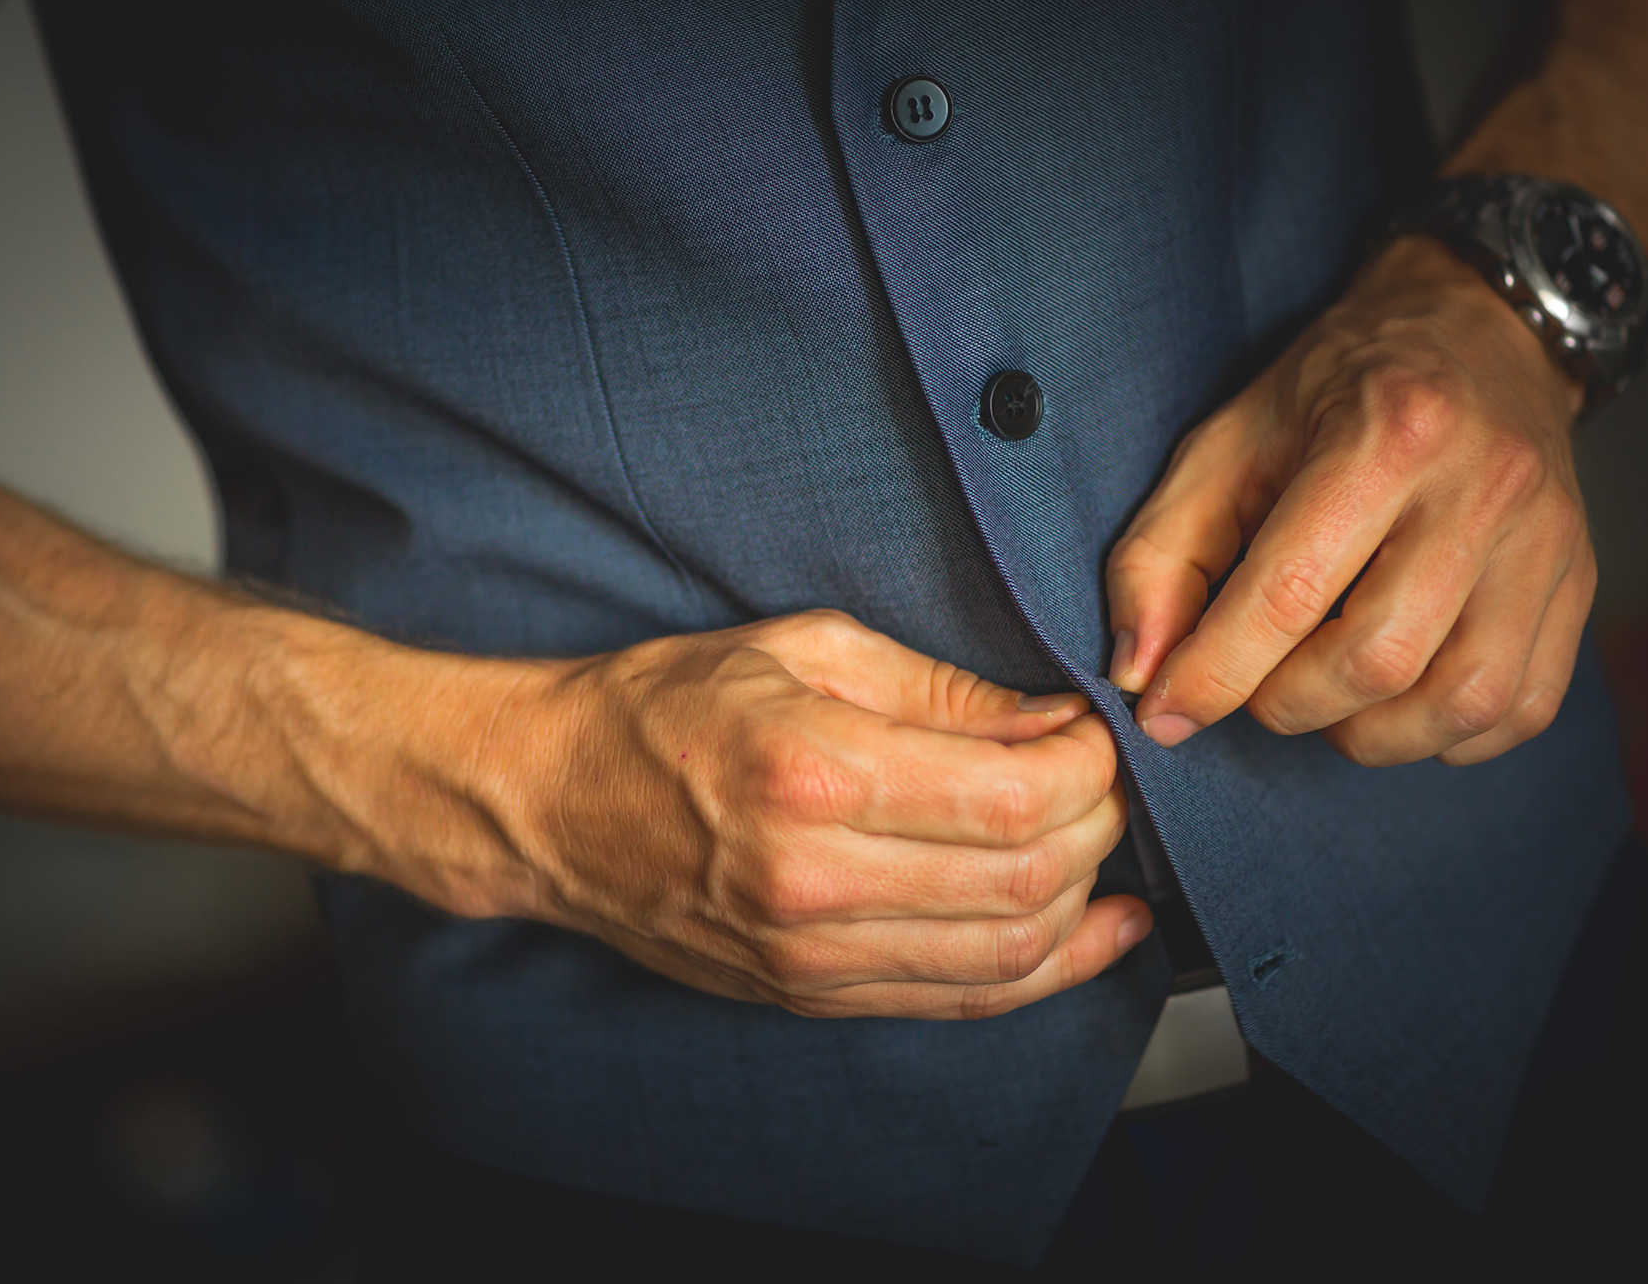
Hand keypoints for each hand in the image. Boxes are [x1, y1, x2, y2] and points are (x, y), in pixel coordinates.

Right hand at [474, 610, 1148, 1018]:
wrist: (547, 804)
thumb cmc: (661, 710)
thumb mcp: (799, 648)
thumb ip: (935, 688)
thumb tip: (1048, 719)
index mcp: (812, 772)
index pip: (1013, 797)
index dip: (1087, 768)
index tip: (1091, 733)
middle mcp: (813, 879)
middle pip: (1026, 880)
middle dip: (1098, 826)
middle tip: (1101, 780)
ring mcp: (808, 953)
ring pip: (1006, 955)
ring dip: (1081, 901)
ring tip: (1099, 846)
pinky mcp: (806, 993)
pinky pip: (957, 1000)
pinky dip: (1042, 971)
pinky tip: (1090, 931)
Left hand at [1105, 238, 1594, 766]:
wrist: (1478, 331)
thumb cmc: (1336, 393)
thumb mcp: (1225, 444)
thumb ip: (1162, 555)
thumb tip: (1140, 672)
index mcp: (1386, 435)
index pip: (1289, 595)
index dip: (1214, 674)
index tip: (1164, 712)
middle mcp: (1482, 489)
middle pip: (1378, 660)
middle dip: (1289, 704)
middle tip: (1256, 684)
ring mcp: (1547, 541)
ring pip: (1462, 700)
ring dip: (1369, 734)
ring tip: (1324, 697)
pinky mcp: (1579, 582)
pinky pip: (1522, 708)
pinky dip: (1446, 735)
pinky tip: (1398, 699)